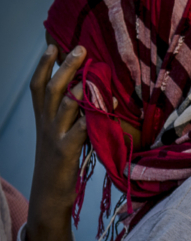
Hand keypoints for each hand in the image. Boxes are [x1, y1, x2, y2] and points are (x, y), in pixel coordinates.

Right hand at [26, 44, 86, 240]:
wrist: (48, 195)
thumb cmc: (60, 163)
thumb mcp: (61, 135)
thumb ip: (71, 115)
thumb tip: (87, 92)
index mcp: (43, 119)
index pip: (39, 86)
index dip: (44, 65)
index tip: (52, 44)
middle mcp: (46, 124)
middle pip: (52, 90)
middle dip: (64, 67)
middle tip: (79, 49)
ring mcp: (56, 138)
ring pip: (64, 106)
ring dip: (79, 89)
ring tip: (91, 73)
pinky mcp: (67, 153)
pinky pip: (78, 132)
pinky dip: (89, 119)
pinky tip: (101, 108)